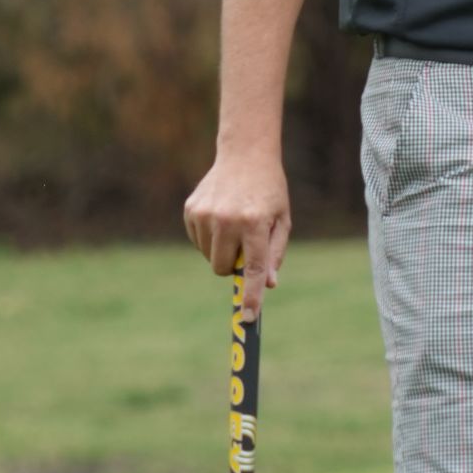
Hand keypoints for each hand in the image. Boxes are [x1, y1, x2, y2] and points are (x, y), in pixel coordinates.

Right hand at [183, 152, 290, 317]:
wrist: (245, 154)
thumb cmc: (268, 191)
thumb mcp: (281, 221)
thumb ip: (274, 254)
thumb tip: (268, 285)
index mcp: (255, 223)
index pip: (253, 269)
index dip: (252, 296)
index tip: (249, 318)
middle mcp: (227, 219)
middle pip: (222, 268)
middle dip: (232, 266)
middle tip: (244, 248)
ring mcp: (205, 214)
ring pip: (208, 256)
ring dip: (221, 250)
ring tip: (234, 224)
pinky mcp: (191, 209)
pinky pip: (197, 241)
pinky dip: (208, 237)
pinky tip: (220, 216)